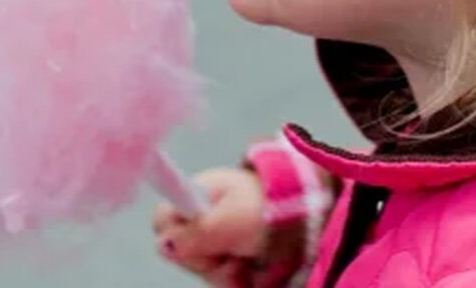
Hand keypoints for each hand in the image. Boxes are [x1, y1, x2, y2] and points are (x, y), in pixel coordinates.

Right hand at [152, 167, 267, 286]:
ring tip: (248, 258)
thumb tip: (163, 245)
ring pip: (203, 272)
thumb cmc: (271, 211)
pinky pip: (222, 282)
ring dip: (226, 272)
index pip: (162, 220)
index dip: (173, 235)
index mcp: (199, 196)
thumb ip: (195, 233)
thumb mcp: (230, 220)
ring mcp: (219, 244)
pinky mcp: (233, 265)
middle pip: (181, 253)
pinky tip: (252, 271)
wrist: (312, 223)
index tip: (197, 239)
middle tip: (231, 248)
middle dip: (206, 258)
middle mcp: (205, 220)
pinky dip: (238, 281)